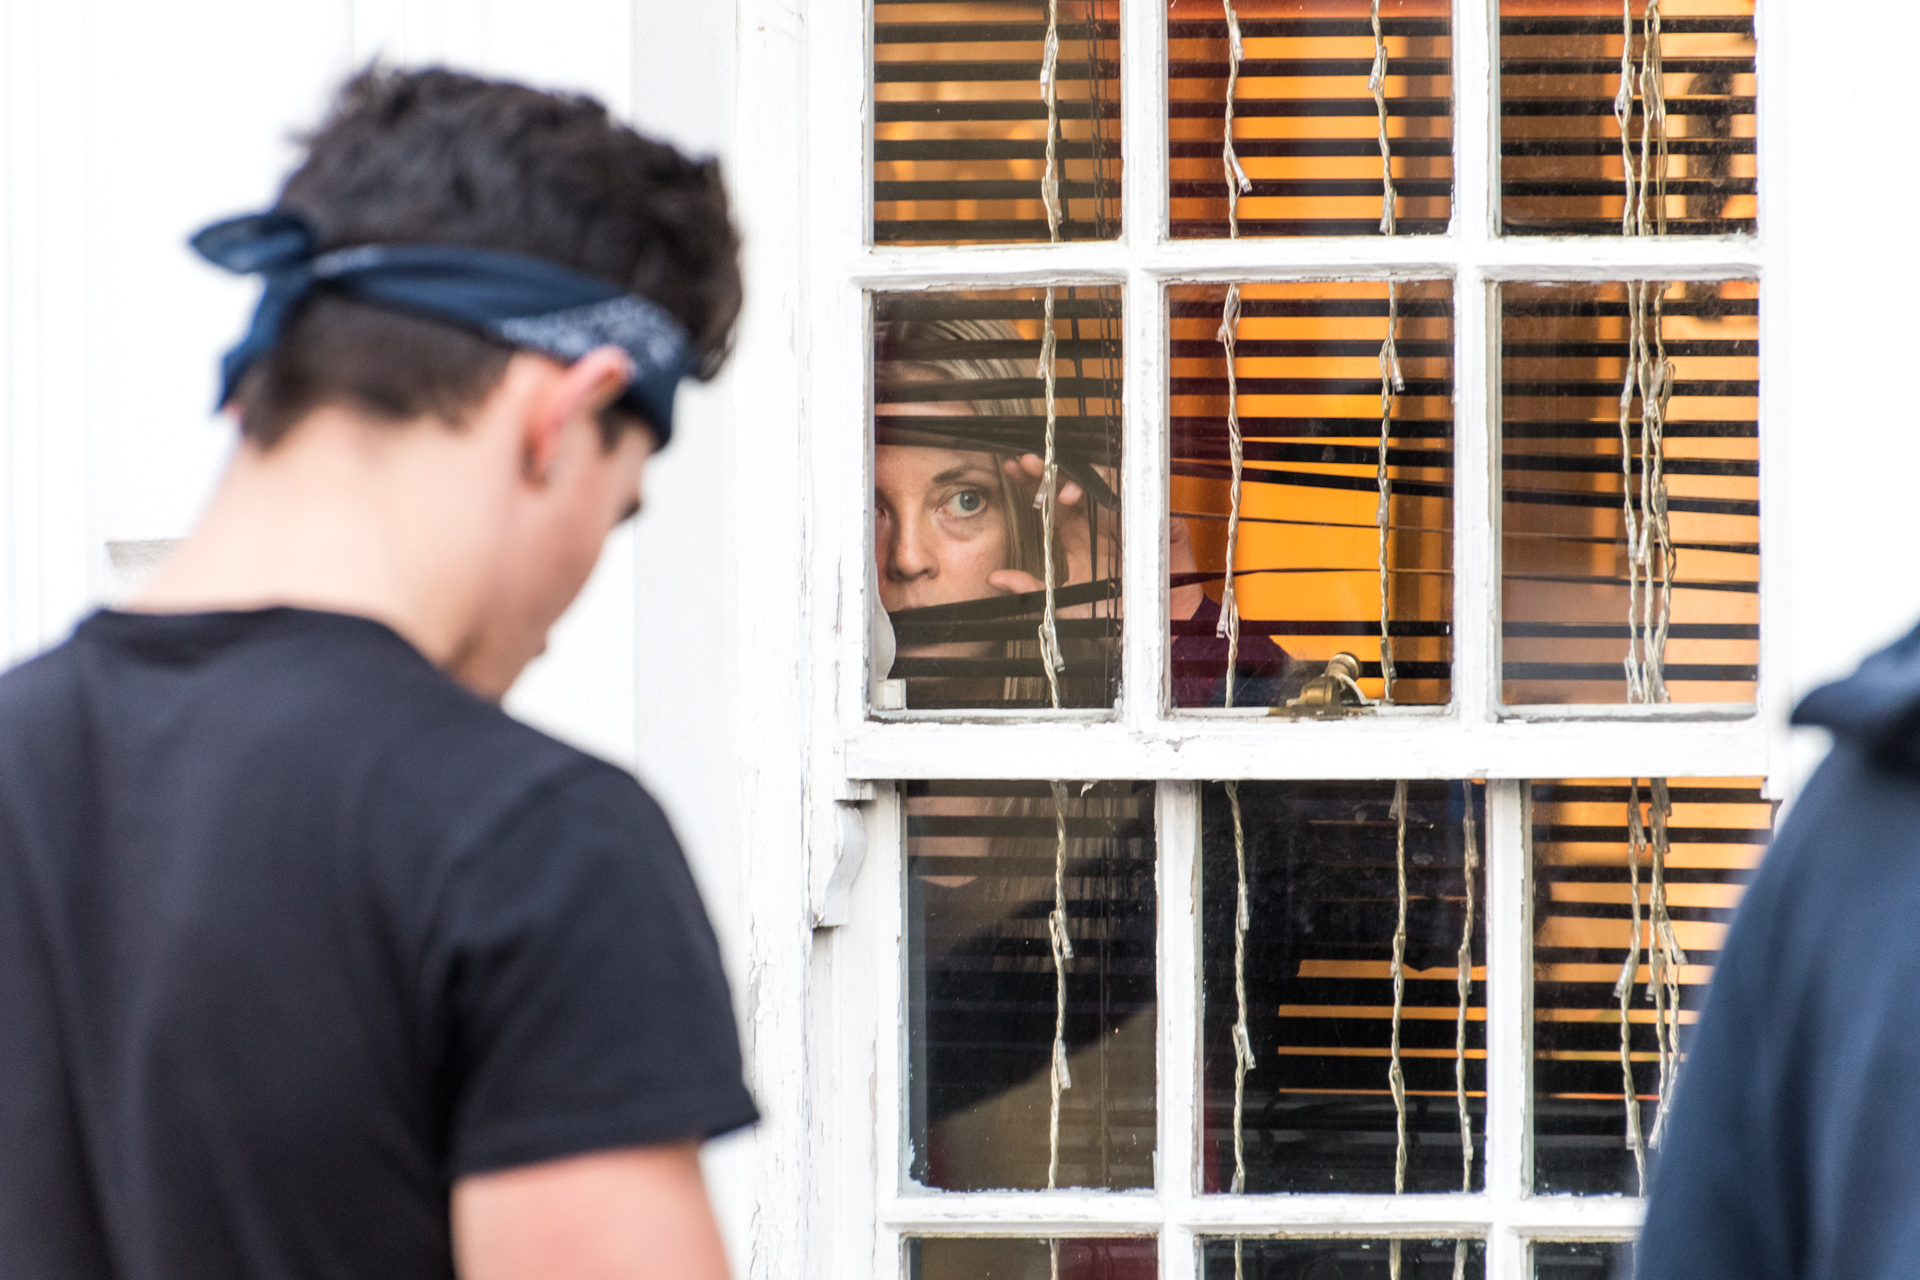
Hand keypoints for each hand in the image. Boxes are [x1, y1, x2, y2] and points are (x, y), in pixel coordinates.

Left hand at [987, 454, 1208, 622]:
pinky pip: (1141, 497)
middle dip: (1051, 473)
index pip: (1052, 505)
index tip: (1009, 470)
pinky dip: (1124, 492)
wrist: (1161, 629)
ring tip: (1065, 495)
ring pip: (1103, 487)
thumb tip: (995, 578)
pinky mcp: (1157, 520)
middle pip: (1073, 488)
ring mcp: (1128, 518)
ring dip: (1084, 483)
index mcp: (1079, 537)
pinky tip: (1106, 497)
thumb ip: (1033, 591)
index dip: (1032, 486)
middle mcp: (1101, 523)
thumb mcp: (1067, 606)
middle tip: (1028, 463)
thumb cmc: (1116, 618)